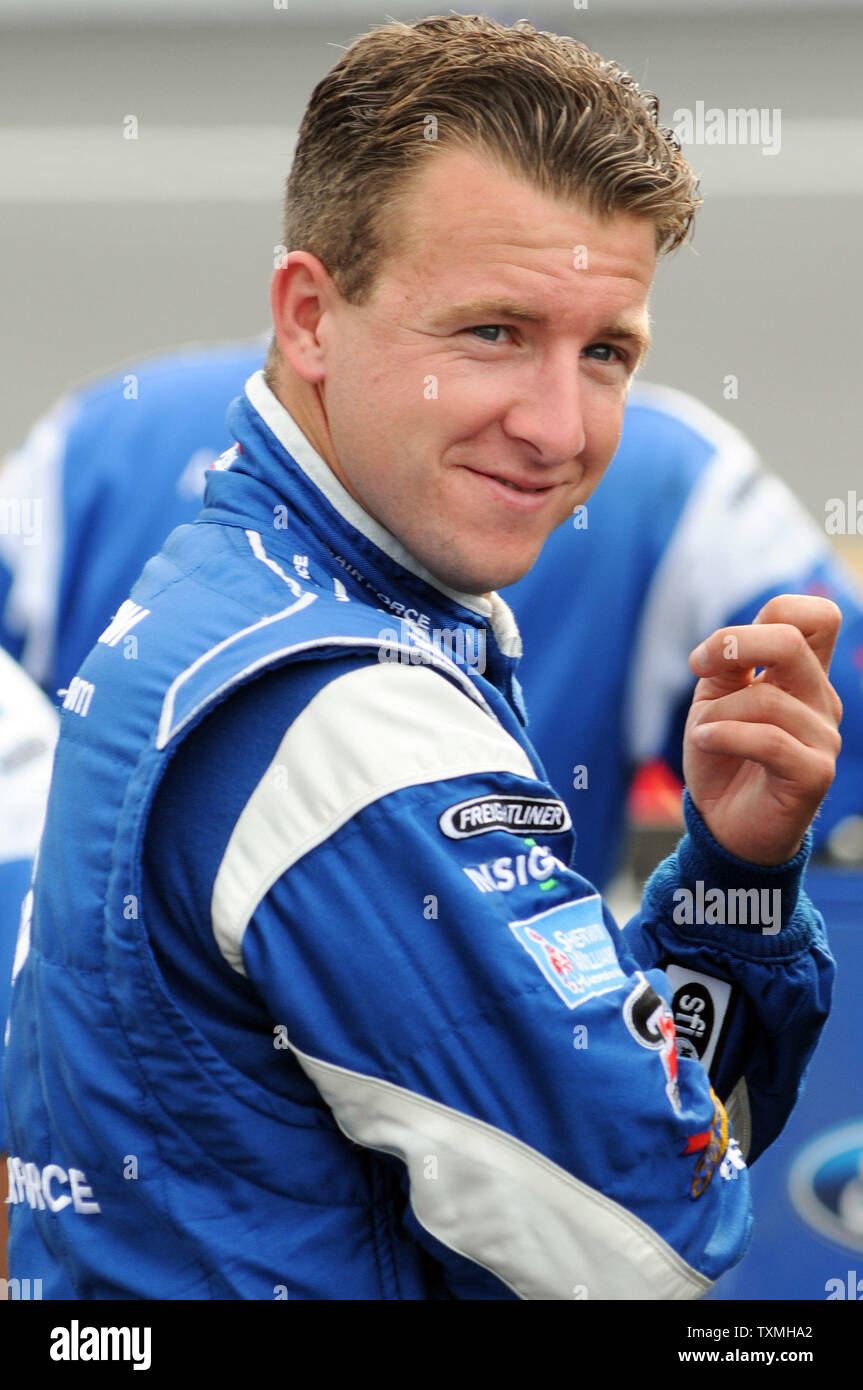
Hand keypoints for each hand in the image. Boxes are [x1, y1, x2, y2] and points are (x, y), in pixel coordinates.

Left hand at [682, 595, 842, 864]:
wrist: (725, 826)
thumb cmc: (723, 758)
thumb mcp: (716, 700)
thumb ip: (727, 665)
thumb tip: (724, 647)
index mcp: (802, 676)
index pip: (816, 616)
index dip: (766, 616)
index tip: (717, 653)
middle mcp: (820, 701)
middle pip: (790, 640)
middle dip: (734, 644)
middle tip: (701, 669)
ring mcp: (823, 737)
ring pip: (765, 699)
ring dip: (716, 715)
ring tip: (701, 735)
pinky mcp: (816, 773)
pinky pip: (769, 739)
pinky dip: (725, 737)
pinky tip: (704, 743)